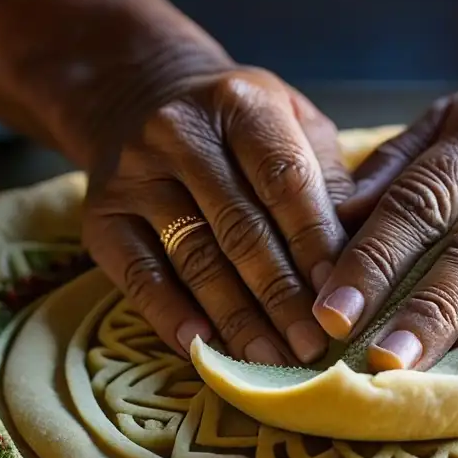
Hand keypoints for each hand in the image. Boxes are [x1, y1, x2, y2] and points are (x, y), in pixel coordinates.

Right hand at [82, 65, 353, 365]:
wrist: (135, 94)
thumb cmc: (238, 124)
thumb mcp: (292, 122)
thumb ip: (327, 179)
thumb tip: (357, 258)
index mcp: (242, 104)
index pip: (284, 179)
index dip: (314, 243)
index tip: (340, 297)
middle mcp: (180, 133)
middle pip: (240, 228)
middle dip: (282, 296)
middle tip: (314, 347)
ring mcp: (133, 175)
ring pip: (194, 259)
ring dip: (237, 319)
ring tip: (274, 363)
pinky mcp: (100, 216)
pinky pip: (139, 275)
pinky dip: (172, 316)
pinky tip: (204, 349)